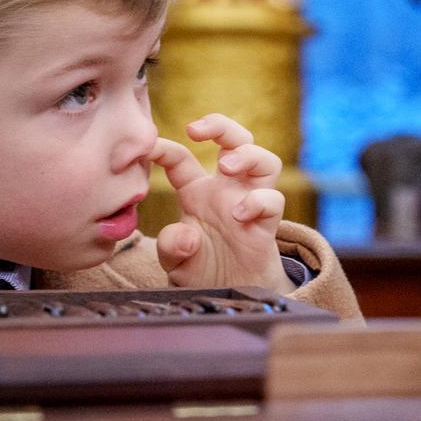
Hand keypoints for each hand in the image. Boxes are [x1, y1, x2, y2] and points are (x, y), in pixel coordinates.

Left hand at [151, 113, 290, 292]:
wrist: (229, 295)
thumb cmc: (201, 270)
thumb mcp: (174, 261)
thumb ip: (172, 247)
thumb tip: (186, 236)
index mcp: (196, 192)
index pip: (181, 158)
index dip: (162, 149)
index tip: (146, 148)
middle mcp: (225, 189)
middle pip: (234, 140)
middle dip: (219, 125)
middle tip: (197, 129)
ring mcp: (249, 202)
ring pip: (264, 160)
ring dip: (247, 154)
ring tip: (228, 166)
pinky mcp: (267, 223)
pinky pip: (273, 199)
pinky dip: (259, 200)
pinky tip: (239, 214)